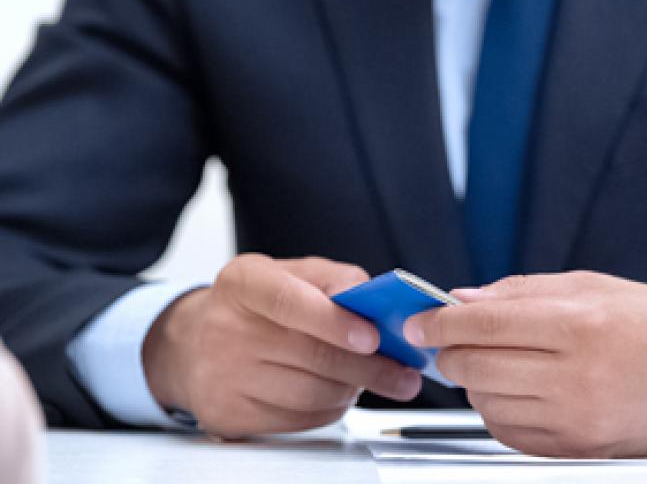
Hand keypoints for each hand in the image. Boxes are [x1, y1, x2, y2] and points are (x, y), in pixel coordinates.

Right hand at [143, 254, 421, 437]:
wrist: (194, 341)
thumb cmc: (255, 305)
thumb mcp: (291, 273)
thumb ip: (336, 280)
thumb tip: (377, 302)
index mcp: (243, 283)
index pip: (288, 301)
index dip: (334, 321)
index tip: (373, 336)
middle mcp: (225, 329)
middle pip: (311, 356)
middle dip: (370, 367)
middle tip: (404, 373)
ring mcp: (222, 376)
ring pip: (310, 394)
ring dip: (354, 389)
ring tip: (373, 379)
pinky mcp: (227, 416)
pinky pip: (297, 420)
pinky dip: (330, 409)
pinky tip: (339, 393)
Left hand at [404, 271, 646, 457]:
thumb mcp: (597, 287)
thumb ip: (525, 291)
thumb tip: (465, 298)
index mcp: (582, 323)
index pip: (485, 322)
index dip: (440, 321)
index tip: (419, 321)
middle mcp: (577, 375)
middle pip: (477, 365)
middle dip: (452, 349)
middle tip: (450, 338)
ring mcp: (577, 420)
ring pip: (487, 402)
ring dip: (475, 380)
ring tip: (492, 361)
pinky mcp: (578, 450)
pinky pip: (510, 434)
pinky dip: (499, 410)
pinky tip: (515, 390)